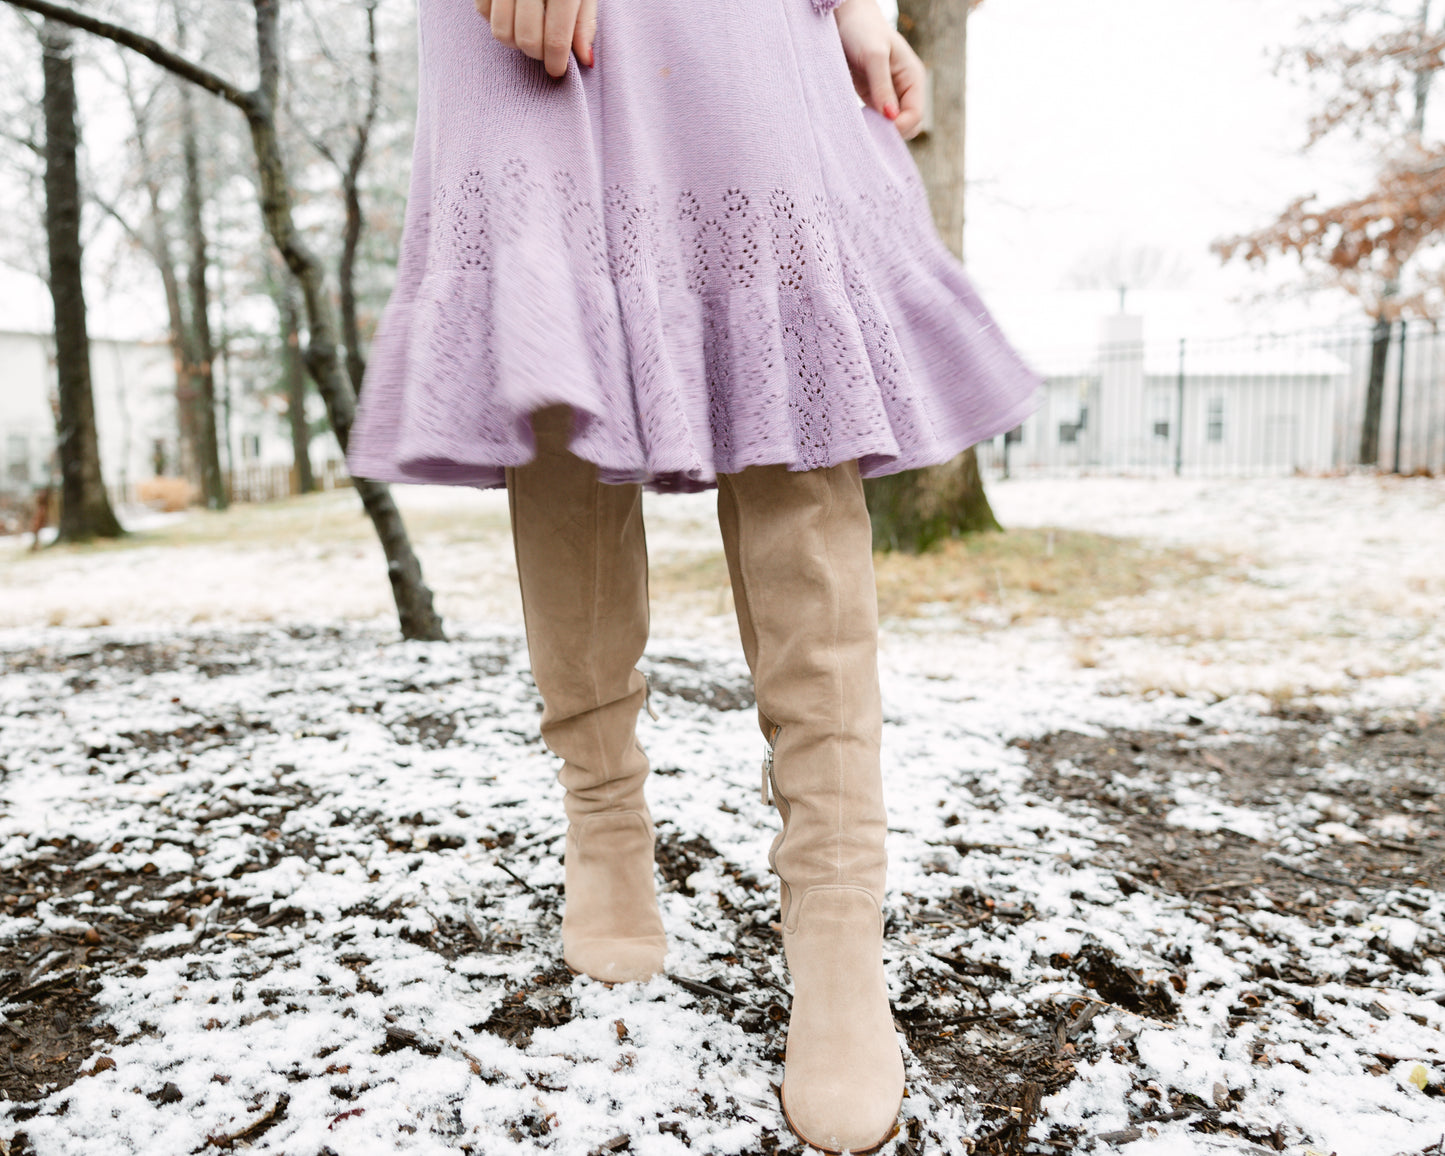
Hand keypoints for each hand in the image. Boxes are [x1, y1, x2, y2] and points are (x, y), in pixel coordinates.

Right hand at [476, 0, 597, 77]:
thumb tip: (585, 60)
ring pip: (501, 32)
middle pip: (527, 40)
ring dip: (516, 41)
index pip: (556, 38)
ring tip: (530, 30)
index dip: (556, 63)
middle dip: (537, 54)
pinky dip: (497, 20)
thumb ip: (585, 21)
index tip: (557, 72)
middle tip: (546, 49)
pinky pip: (483, 12)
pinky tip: (512, 11)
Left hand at [832, 0, 925, 139]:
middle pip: (908, 126)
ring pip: (892, 127)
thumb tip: (890, 116)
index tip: (878, 127)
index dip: (900, 126)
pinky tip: (857, 124)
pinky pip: (877, 122)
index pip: (916, 115)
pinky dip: (870, 127)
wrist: (846, 19)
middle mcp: (905, 90)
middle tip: (868, 130)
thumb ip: (882, 86)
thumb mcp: (874, 56)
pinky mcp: (874, 99)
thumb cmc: (863, 30)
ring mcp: (890, 96)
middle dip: (891, 132)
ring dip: (879, 132)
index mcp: (913, 78)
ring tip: (861, 127)